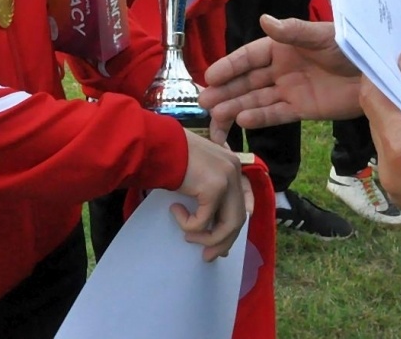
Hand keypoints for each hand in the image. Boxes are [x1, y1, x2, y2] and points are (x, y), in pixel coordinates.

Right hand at [171, 131, 247, 260]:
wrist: (157, 143)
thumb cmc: (170, 156)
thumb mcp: (196, 174)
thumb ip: (207, 191)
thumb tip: (209, 227)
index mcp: (232, 165)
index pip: (243, 202)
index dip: (234, 227)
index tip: (223, 245)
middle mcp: (234, 171)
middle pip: (238, 218)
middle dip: (223, 242)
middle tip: (207, 256)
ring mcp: (227, 179)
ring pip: (228, 224)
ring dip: (208, 238)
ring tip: (188, 238)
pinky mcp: (214, 188)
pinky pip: (203, 221)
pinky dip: (188, 224)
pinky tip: (175, 211)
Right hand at [199, 15, 361, 142]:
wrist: (376, 72)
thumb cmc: (350, 46)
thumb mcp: (322, 35)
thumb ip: (293, 31)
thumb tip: (264, 20)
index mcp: (281, 47)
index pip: (249, 57)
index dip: (229, 66)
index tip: (209, 77)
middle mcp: (280, 69)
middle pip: (246, 82)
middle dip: (225, 92)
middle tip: (204, 103)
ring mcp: (289, 90)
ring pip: (256, 100)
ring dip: (235, 107)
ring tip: (215, 119)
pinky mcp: (302, 109)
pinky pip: (276, 114)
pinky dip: (259, 118)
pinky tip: (241, 122)